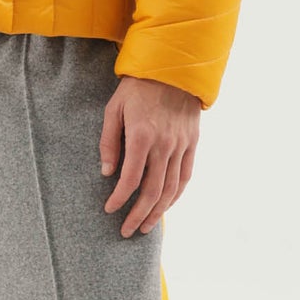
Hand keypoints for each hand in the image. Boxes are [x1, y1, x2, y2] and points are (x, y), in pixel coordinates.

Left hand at [100, 75, 201, 235]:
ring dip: (158, 212)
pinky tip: (165, 206)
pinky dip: (176, 195)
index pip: (130, 179)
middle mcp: (163, 145)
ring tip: (146, 227)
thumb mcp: (114, 109)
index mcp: (141, 136)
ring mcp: (181, 146)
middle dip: (138, 215)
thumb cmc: (137, 88)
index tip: (109, 209)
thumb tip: (107, 172)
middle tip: (127, 231)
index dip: (119, 199)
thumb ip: (109, 142)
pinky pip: (185, 176)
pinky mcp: (192, 144)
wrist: (173, 69)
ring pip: (171, 189)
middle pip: (152, 191)